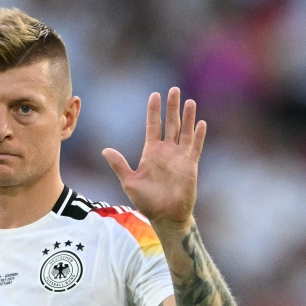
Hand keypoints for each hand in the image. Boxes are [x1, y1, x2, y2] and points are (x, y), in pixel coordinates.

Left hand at [101, 87, 205, 228]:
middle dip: (172, 107)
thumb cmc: (147, 201)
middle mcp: (166, 151)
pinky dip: (198, 135)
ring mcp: (179, 157)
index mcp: (150, 152)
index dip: (153, 111)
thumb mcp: (129, 182)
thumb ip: (119, 165)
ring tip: (189, 101)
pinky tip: (201, 123)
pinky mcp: (190, 165)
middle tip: (173, 90)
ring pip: (184, 131)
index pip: (152, 126)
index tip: (154, 95)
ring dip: (187, 116)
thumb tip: (104, 150)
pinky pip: (195, 147)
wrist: (165, 216)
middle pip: (170, 123)